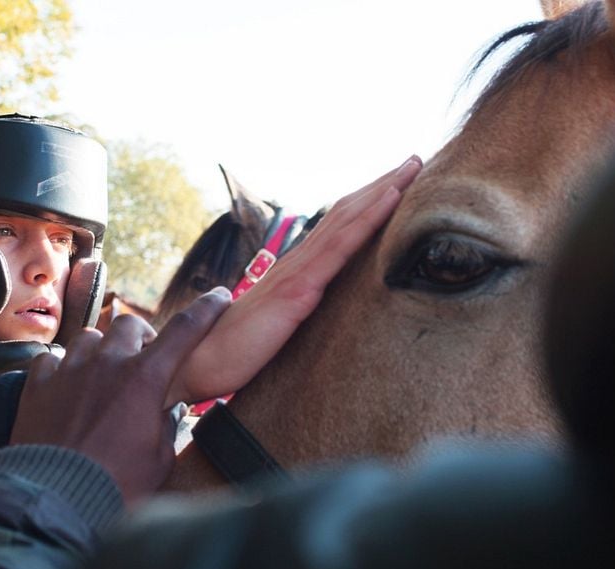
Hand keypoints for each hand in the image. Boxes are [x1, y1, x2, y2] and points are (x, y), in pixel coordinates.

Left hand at [11, 289, 231, 503]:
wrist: (55, 501)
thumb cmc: (116, 486)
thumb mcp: (159, 460)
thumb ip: (166, 426)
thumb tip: (167, 410)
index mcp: (145, 379)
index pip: (185, 330)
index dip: (206, 309)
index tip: (221, 296)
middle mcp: (107, 364)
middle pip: (129, 325)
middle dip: (141, 337)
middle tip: (143, 361)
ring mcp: (68, 371)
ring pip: (88, 337)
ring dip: (100, 349)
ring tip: (102, 373)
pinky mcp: (37, 386)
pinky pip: (51, 358)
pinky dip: (62, 367)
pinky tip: (65, 386)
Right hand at [167, 156, 421, 404]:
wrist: (199, 362)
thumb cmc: (233, 350)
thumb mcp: (275, 325)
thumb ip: (293, 308)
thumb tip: (308, 307)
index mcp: (295, 271)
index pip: (335, 228)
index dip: (365, 204)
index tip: (395, 183)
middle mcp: (297, 262)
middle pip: (345, 213)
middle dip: (381, 185)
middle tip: (414, 160)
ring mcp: (298, 272)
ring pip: (347, 221)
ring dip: (382, 191)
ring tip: (412, 167)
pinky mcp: (298, 290)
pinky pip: (340, 248)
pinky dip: (368, 219)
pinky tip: (390, 199)